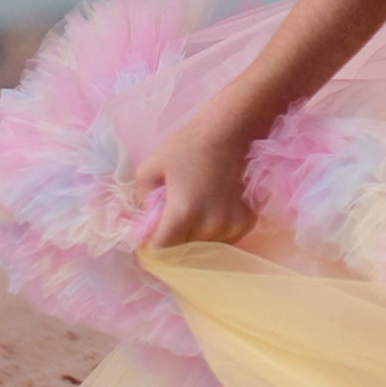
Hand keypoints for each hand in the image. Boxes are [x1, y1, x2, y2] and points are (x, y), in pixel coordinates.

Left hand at [134, 91, 272, 252]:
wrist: (226, 134)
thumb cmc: (184, 148)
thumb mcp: (148, 169)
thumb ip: (140, 203)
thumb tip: (142, 227)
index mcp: (183, 213)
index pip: (161, 252)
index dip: (149, 249)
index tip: (146, 240)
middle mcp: (209, 226)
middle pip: (182, 252)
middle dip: (171, 243)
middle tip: (167, 223)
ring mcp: (230, 227)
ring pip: (203, 249)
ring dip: (192, 239)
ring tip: (190, 214)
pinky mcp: (244, 224)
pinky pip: (222, 241)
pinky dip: (212, 233)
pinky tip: (209, 212)